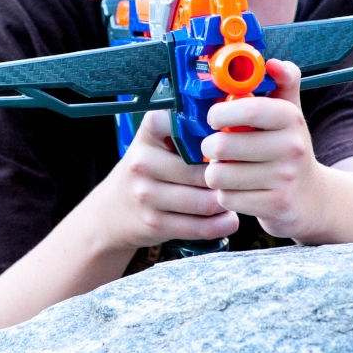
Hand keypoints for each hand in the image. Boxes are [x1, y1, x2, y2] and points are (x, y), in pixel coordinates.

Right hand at [86, 110, 238, 251]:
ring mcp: (146, 194)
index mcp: (149, 133)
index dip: (213, 136)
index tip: (227, 143)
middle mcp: (143, 161)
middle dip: (228, 178)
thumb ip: (187, 131)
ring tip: (233, 198)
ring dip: (226, 203)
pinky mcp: (154, 223)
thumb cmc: (148, 171)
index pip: (185, 125)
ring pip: (206, 202)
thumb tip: (236, 126)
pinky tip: (227, 218)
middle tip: (241, 179)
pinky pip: (201, 227)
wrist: (111, 211)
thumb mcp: (156, 142)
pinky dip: (221, 224)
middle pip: (205, 172)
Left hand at [201, 59, 328, 239]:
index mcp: (290, 118)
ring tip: (226, 170)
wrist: (313, 199)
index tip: (213, 118)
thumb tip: (273, 63)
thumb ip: (281, 84)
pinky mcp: (275, 205)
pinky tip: (238, 190)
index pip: (248, 109)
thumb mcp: (289, 115)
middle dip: (210, 147)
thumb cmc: (289, 151)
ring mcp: (284, 178)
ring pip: (220, 175)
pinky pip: (228, 198)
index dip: (220, 113)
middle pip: (224, 145)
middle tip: (215, 148)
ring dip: (215, 174)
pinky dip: (225, 196)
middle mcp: (291, 147)